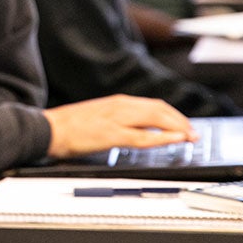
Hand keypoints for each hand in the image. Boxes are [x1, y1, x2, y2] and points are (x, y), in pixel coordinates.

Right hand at [44, 95, 195, 157]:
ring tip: (189, 138)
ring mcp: (116, 119)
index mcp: (118, 102)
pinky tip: (174, 140)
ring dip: (177, 128)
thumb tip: (138, 130)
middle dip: (181, 122)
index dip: (174, 116)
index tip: (185, 126)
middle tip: (194, 134)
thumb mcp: (99, 117)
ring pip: (156, 119)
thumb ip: (119, 120)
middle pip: (160, 110)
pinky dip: (162, 138)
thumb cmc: (69, 127)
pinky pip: (143, 137)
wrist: (48, 128)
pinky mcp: (111, 134)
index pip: (154, 106)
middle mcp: (120, 106)